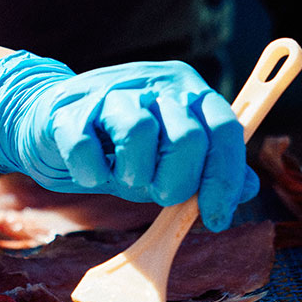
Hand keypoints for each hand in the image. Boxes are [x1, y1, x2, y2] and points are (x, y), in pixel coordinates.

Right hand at [0, 53, 254, 230]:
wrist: (52, 124)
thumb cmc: (119, 146)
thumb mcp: (170, 159)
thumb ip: (209, 170)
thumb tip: (249, 187)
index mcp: (188, 91)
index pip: (224, 129)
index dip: (224, 179)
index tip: (215, 218)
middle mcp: (155, 84)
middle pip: (188, 137)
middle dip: (175, 184)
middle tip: (155, 193)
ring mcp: (112, 92)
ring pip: (140, 133)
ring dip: (133, 176)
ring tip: (121, 179)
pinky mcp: (71, 110)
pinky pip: (88, 147)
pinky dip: (91, 173)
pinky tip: (90, 174)